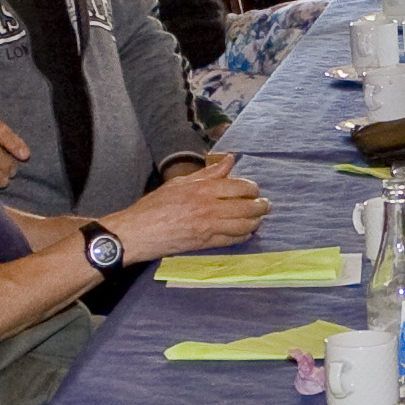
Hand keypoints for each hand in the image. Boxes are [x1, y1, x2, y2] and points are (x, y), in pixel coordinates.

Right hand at [109, 153, 270, 260]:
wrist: (138, 232)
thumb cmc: (154, 206)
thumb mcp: (180, 183)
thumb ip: (208, 173)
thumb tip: (229, 160)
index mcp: (202, 189)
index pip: (238, 186)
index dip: (252, 188)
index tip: (254, 190)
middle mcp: (209, 208)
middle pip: (246, 206)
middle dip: (261, 206)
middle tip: (266, 205)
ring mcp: (208, 227)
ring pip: (243, 225)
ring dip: (255, 222)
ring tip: (259, 218)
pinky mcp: (205, 244)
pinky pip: (232, 240)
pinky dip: (243, 236)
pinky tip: (246, 232)